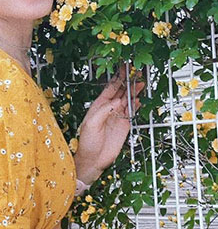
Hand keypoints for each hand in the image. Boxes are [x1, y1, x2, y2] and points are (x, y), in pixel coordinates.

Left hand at [73, 63, 144, 183]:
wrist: (94, 160)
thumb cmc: (87, 143)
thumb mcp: (91, 124)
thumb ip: (104, 111)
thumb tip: (118, 101)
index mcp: (98, 106)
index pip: (110, 88)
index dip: (117, 77)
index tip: (124, 68)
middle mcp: (108, 109)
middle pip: (120, 91)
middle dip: (128, 80)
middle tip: (136, 70)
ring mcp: (117, 116)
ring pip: (127, 99)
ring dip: (134, 90)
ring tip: (141, 81)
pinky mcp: (124, 125)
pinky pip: (131, 111)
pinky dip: (136, 104)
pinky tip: (139, 97)